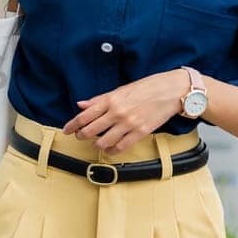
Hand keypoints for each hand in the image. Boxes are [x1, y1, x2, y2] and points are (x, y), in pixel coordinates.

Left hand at [61, 69, 185, 154]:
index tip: (66, 130)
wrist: (171, 91)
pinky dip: (112, 150)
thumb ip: (100, 99)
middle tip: (80, 136)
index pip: (84, 115)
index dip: (72, 125)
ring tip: (97, 142)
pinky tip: (110, 149)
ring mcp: (129, 124)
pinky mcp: (140, 132)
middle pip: (90, 130)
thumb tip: (81, 104)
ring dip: (97, 144)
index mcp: (111, 100)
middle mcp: (117, 113)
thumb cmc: (147, 87)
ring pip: (103, 142)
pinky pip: (121, 147)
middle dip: (81, 135)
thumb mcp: (120, 89)